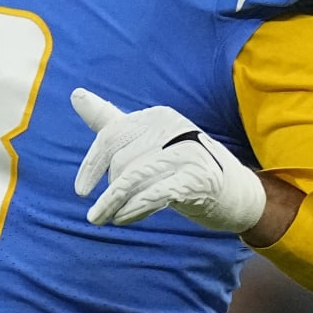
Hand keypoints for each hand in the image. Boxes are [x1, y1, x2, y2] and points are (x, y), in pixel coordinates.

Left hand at [71, 88, 266, 232]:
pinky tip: (123, 218)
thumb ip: (110, 121)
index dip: (91, 164)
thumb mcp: (147, 142)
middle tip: (106, 210)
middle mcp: (173, 128)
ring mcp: (187, 152)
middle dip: (110, 189)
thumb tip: (75, 94)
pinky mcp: (198, 178)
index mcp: (158, 116)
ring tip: (101, 218)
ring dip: (112, 202)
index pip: (112, 135)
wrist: (236, 194)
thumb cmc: (183, 167)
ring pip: (133, 176)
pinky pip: (154, 192)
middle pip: (121, 160)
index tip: (81, 191)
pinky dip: (134, 207)